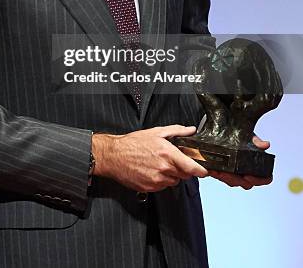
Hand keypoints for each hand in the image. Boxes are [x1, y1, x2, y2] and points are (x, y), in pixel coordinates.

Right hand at [92, 125, 207, 192]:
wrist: (114, 156)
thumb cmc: (132, 143)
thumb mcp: (156, 132)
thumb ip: (177, 131)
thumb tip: (190, 130)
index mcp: (167, 153)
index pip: (191, 167)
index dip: (201, 170)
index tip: (204, 170)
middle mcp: (164, 168)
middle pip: (184, 175)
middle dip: (182, 168)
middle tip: (172, 160)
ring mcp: (157, 180)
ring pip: (173, 181)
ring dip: (171, 174)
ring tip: (158, 164)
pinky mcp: (150, 188)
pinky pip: (163, 186)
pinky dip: (161, 180)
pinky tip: (152, 170)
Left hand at [208, 135, 271, 189]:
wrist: (228, 133)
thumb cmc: (242, 138)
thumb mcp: (249, 138)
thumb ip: (257, 142)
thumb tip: (266, 144)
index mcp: (257, 166)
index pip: (264, 178)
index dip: (258, 180)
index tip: (248, 176)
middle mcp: (247, 173)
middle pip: (246, 183)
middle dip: (237, 180)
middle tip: (231, 173)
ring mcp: (235, 174)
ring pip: (232, 182)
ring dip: (225, 177)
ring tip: (220, 171)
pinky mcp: (223, 172)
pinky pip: (220, 176)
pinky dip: (215, 173)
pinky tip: (211, 169)